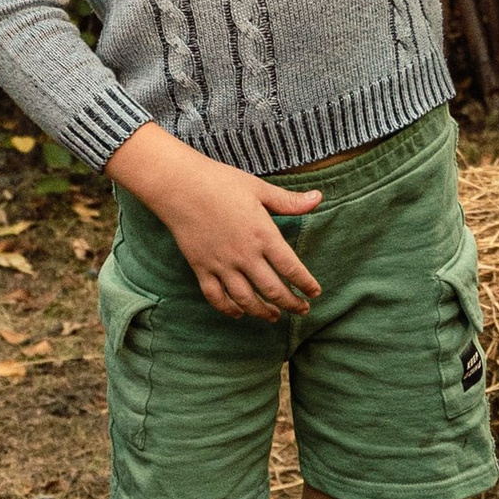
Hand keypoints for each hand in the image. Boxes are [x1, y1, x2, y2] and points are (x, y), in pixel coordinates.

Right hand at [105, 125, 322, 320]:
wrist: (179, 185)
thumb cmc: (221, 182)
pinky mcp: (201, 267)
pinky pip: (216, 296)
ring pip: (246, 299)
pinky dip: (228, 309)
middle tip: (302, 310)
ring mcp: (221, 264)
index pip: (291, 268)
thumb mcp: (259, 189)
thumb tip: (319, 198)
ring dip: (262, 312)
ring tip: (274, 316)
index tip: (315, 293)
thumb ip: (289, 201)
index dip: (306, 284)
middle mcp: (244, 255)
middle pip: (272, 290)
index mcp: (263, 235)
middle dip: (291, 304)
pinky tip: (238, 313)